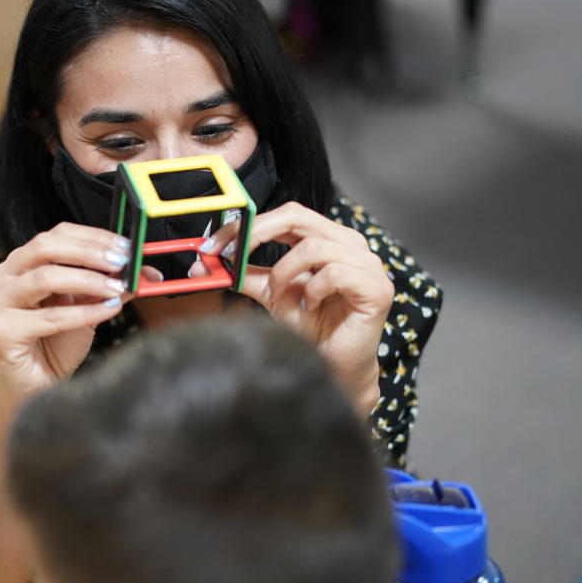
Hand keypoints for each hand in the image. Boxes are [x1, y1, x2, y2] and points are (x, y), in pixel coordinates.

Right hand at [0, 223, 134, 418]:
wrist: (36, 388)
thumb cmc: (56, 345)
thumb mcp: (87, 306)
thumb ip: (108, 285)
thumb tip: (144, 271)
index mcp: (19, 264)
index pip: (56, 235)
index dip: (93, 236)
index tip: (125, 246)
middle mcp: (2, 277)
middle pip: (45, 247)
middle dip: (89, 252)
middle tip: (121, 262)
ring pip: (45, 277)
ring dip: (88, 280)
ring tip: (117, 289)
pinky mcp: (1, 331)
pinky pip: (49, 317)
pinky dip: (84, 312)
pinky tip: (108, 310)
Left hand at [193, 202, 393, 414]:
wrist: (333, 367)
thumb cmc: (310, 329)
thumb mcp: (271, 293)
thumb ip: (245, 274)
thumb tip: (205, 264)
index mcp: (328, 238)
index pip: (287, 215)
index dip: (250, 223)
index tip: (216, 244)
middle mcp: (350, 244)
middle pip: (299, 217)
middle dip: (257, 234)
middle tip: (231, 255)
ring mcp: (368, 264)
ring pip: (314, 246)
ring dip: (285, 272)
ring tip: (277, 296)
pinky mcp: (376, 288)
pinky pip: (334, 273)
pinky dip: (312, 289)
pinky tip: (308, 307)